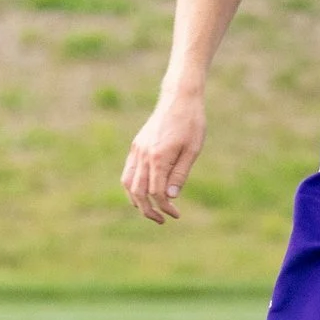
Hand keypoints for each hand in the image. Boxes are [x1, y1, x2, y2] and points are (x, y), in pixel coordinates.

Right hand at [122, 91, 205, 223]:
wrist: (179, 99)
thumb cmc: (191, 124)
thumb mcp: (192, 151)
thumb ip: (180, 174)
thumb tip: (170, 197)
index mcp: (159, 157)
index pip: (156, 192)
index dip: (165, 207)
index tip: (175, 214)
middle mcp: (144, 155)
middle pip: (138, 192)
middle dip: (148, 210)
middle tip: (161, 220)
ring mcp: (137, 150)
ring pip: (128, 183)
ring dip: (136, 201)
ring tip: (150, 210)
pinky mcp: (136, 146)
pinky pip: (128, 172)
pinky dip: (132, 186)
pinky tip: (143, 193)